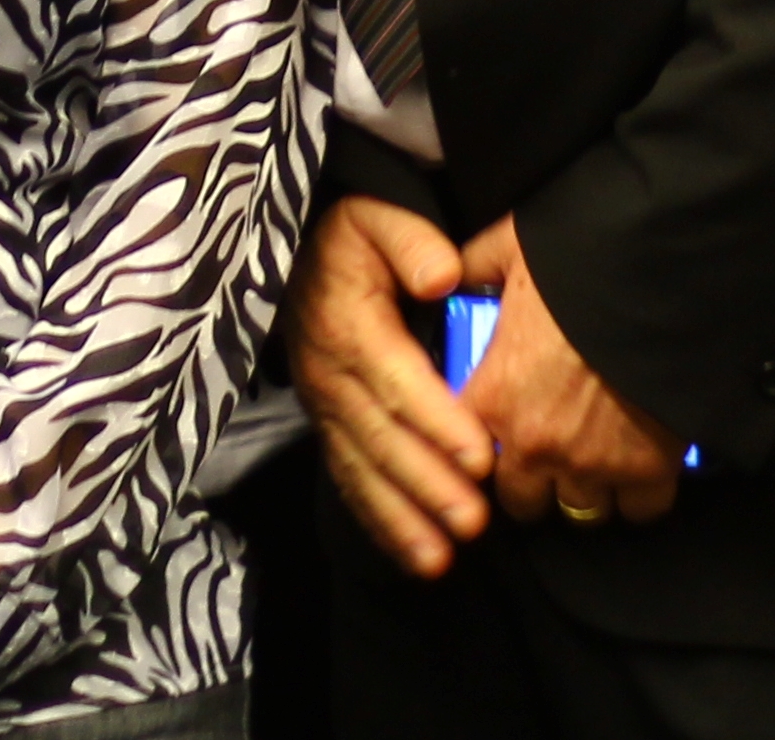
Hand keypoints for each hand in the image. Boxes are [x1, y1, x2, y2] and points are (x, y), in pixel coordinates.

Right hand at [288, 196, 497, 575]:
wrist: (295, 257)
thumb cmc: (350, 238)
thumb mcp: (375, 217)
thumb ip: (411, 242)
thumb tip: (443, 276)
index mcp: (350, 326)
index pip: (398, 381)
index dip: (438, 420)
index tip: (479, 454)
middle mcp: (332, 378)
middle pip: (383, 438)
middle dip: (428, 483)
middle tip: (474, 519)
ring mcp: (326, 410)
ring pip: (365, 472)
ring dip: (405, 517)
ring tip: (444, 557)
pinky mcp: (329, 430)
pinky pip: (351, 481)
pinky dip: (382, 523)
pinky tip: (418, 557)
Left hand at [456, 219, 682, 528]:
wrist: (663, 271)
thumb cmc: (580, 259)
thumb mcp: (511, 246)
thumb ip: (475, 266)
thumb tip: (452, 271)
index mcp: (494, 397)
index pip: (462, 458)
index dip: (479, 451)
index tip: (498, 438)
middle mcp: (535, 445)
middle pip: (523, 502)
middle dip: (535, 482)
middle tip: (553, 452)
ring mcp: (594, 464)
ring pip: (582, 512)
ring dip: (588, 490)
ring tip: (601, 460)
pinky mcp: (649, 468)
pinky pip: (641, 510)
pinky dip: (642, 495)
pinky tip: (646, 466)